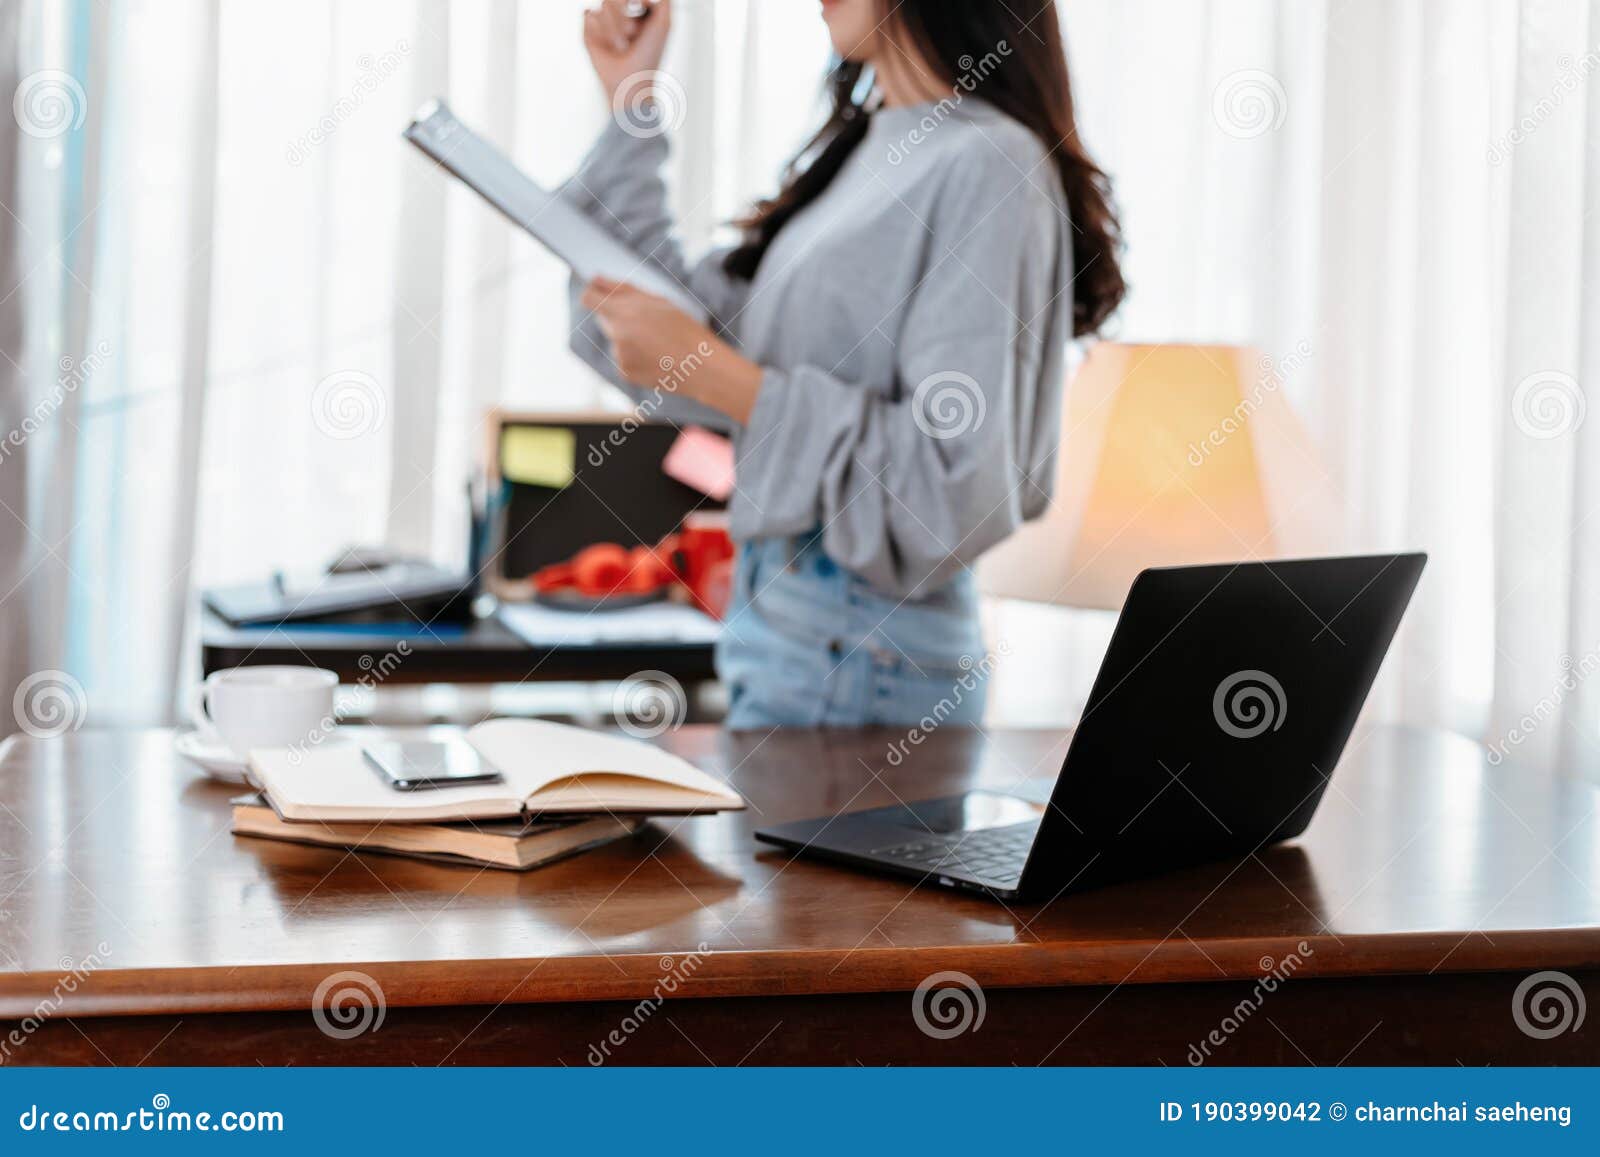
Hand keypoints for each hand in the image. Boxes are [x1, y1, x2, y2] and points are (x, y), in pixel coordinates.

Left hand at [581, 276, 762, 423]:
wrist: (702, 367)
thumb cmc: (685, 329)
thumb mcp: (658, 300)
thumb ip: (622, 288)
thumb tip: (594, 278)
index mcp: (625, 311)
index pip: (589, 299)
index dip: (593, 295)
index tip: (600, 296)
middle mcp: (618, 334)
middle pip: (603, 319)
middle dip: (618, 317)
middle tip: (646, 323)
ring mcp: (619, 355)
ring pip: (614, 340)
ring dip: (627, 338)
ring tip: (657, 343)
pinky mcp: (624, 372)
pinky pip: (622, 358)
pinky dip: (634, 356)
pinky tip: (656, 357)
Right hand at [583, 0, 671, 107]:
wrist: (631, 80)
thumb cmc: (648, 56)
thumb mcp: (663, 24)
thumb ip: (663, 1)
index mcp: (638, 10)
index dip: (636, 3)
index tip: (640, 14)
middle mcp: (620, 13)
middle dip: (625, 17)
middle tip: (632, 35)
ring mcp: (603, 21)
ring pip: (605, 5)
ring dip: (616, 29)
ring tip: (621, 46)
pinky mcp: (588, 31)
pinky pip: (590, 15)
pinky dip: (601, 33)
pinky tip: (607, 47)